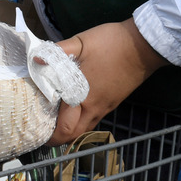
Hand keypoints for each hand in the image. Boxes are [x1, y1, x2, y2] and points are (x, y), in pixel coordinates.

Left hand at [47, 18, 167, 144]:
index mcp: (82, 96)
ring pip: (84, 130)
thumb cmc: (111, 42)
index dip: (49, 135)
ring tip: (54, 120)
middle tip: (42, 128)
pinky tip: (71, 110)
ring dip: (69, 130)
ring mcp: (105, 107)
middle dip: (57, 137)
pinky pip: (93, 121)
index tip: (35, 130)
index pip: (64, 128)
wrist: (145, 44)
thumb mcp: (81, 42)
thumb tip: (35, 58)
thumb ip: (57, 52)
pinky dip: (80, 122)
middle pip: (74, 136)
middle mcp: (94, 107)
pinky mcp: (112, 103)